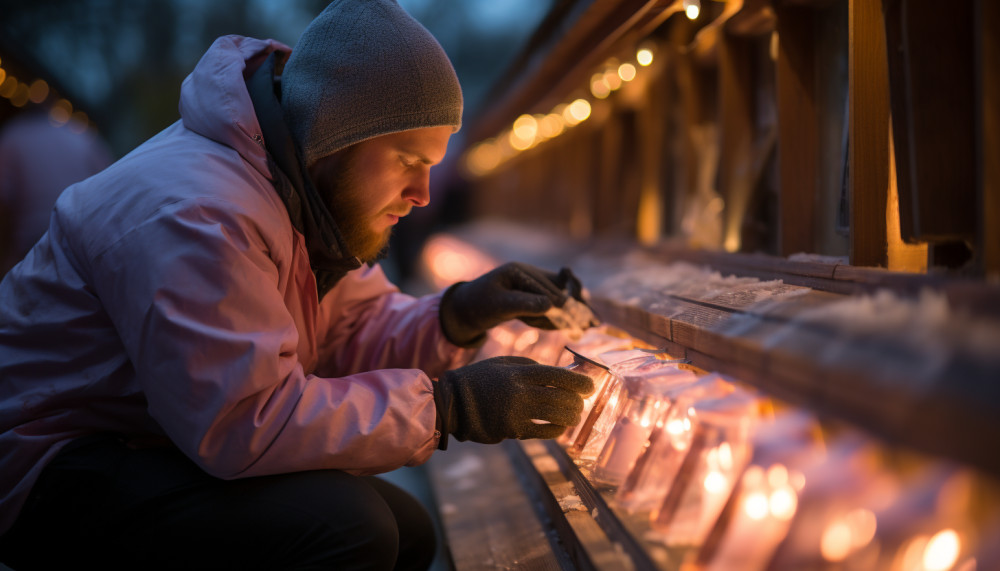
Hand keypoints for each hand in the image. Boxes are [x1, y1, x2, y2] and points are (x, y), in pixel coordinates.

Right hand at [433, 356, 594, 447]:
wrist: (452, 403)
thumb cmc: (480, 379)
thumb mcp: (503, 364)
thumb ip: (530, 367)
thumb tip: (561, 375)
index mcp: (518, 372)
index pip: (556, 375)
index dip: (578, 381)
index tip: (591, 386)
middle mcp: (519, 392)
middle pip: (561, 397)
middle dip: (577, 401)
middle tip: (582, 402)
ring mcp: (516, 413)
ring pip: (555, 416)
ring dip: (570, 416)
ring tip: (574, 415)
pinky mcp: (511, 430)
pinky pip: (542, 432)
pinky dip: (556, 429)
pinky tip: (560, 427)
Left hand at [438, 262, 597, 346]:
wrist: (466, 309)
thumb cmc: (479, 304)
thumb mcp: (499, 305)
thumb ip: (524, 304)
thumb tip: (552, 305)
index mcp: (519, 270)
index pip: (545, 286)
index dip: (562, 301)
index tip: (577, 315)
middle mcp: (529, 274)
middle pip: (559, 288)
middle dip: (575, 304)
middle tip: (594, 319)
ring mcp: (532, 284)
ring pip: (558, 297)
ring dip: (569, 312)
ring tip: (592, 323)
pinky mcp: (532, 295)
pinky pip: (551, 305)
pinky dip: (560, 315)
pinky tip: (575, 327)